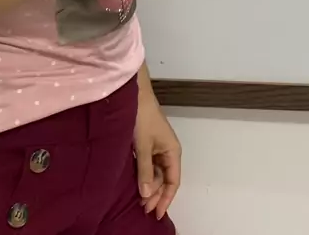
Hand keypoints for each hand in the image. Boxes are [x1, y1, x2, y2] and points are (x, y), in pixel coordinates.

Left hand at [134, 96, 181, 219]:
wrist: (135, 96)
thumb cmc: (143, 118)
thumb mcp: (143, 147)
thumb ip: (145, 172)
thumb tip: (147, 195)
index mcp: (173, 151)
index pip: (174, 181)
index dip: (166, 199)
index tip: (155, 213)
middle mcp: (168, 151)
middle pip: (165, 179)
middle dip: (156, 194)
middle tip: (142, 208)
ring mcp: (157, 147)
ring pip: (156, 173)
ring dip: (149, 186)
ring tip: (138, 200)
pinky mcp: (148, 144)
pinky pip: (148, 165)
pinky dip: (144, 175)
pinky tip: (136, 184)